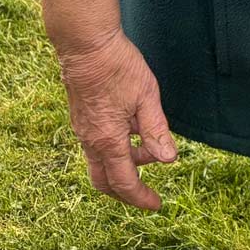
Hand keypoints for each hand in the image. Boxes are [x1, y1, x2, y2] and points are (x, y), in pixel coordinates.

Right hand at [56, 29, 177, 210]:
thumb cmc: (118, 67)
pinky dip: (114, 149)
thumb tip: (168, 161)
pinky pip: (95, 144)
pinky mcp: (80, 117)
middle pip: (105, 181)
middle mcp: (90, 140)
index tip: (157, 205)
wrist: (85, 44)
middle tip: (147, 194)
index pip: (124, 182)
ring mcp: (82, 129)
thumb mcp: (146, 97)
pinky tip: (131, 130)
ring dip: (123, 166)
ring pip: (100, 162)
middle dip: (125, 192)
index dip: (141, 197)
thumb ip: (156, 131)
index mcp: (108, 140)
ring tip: (148, 150)